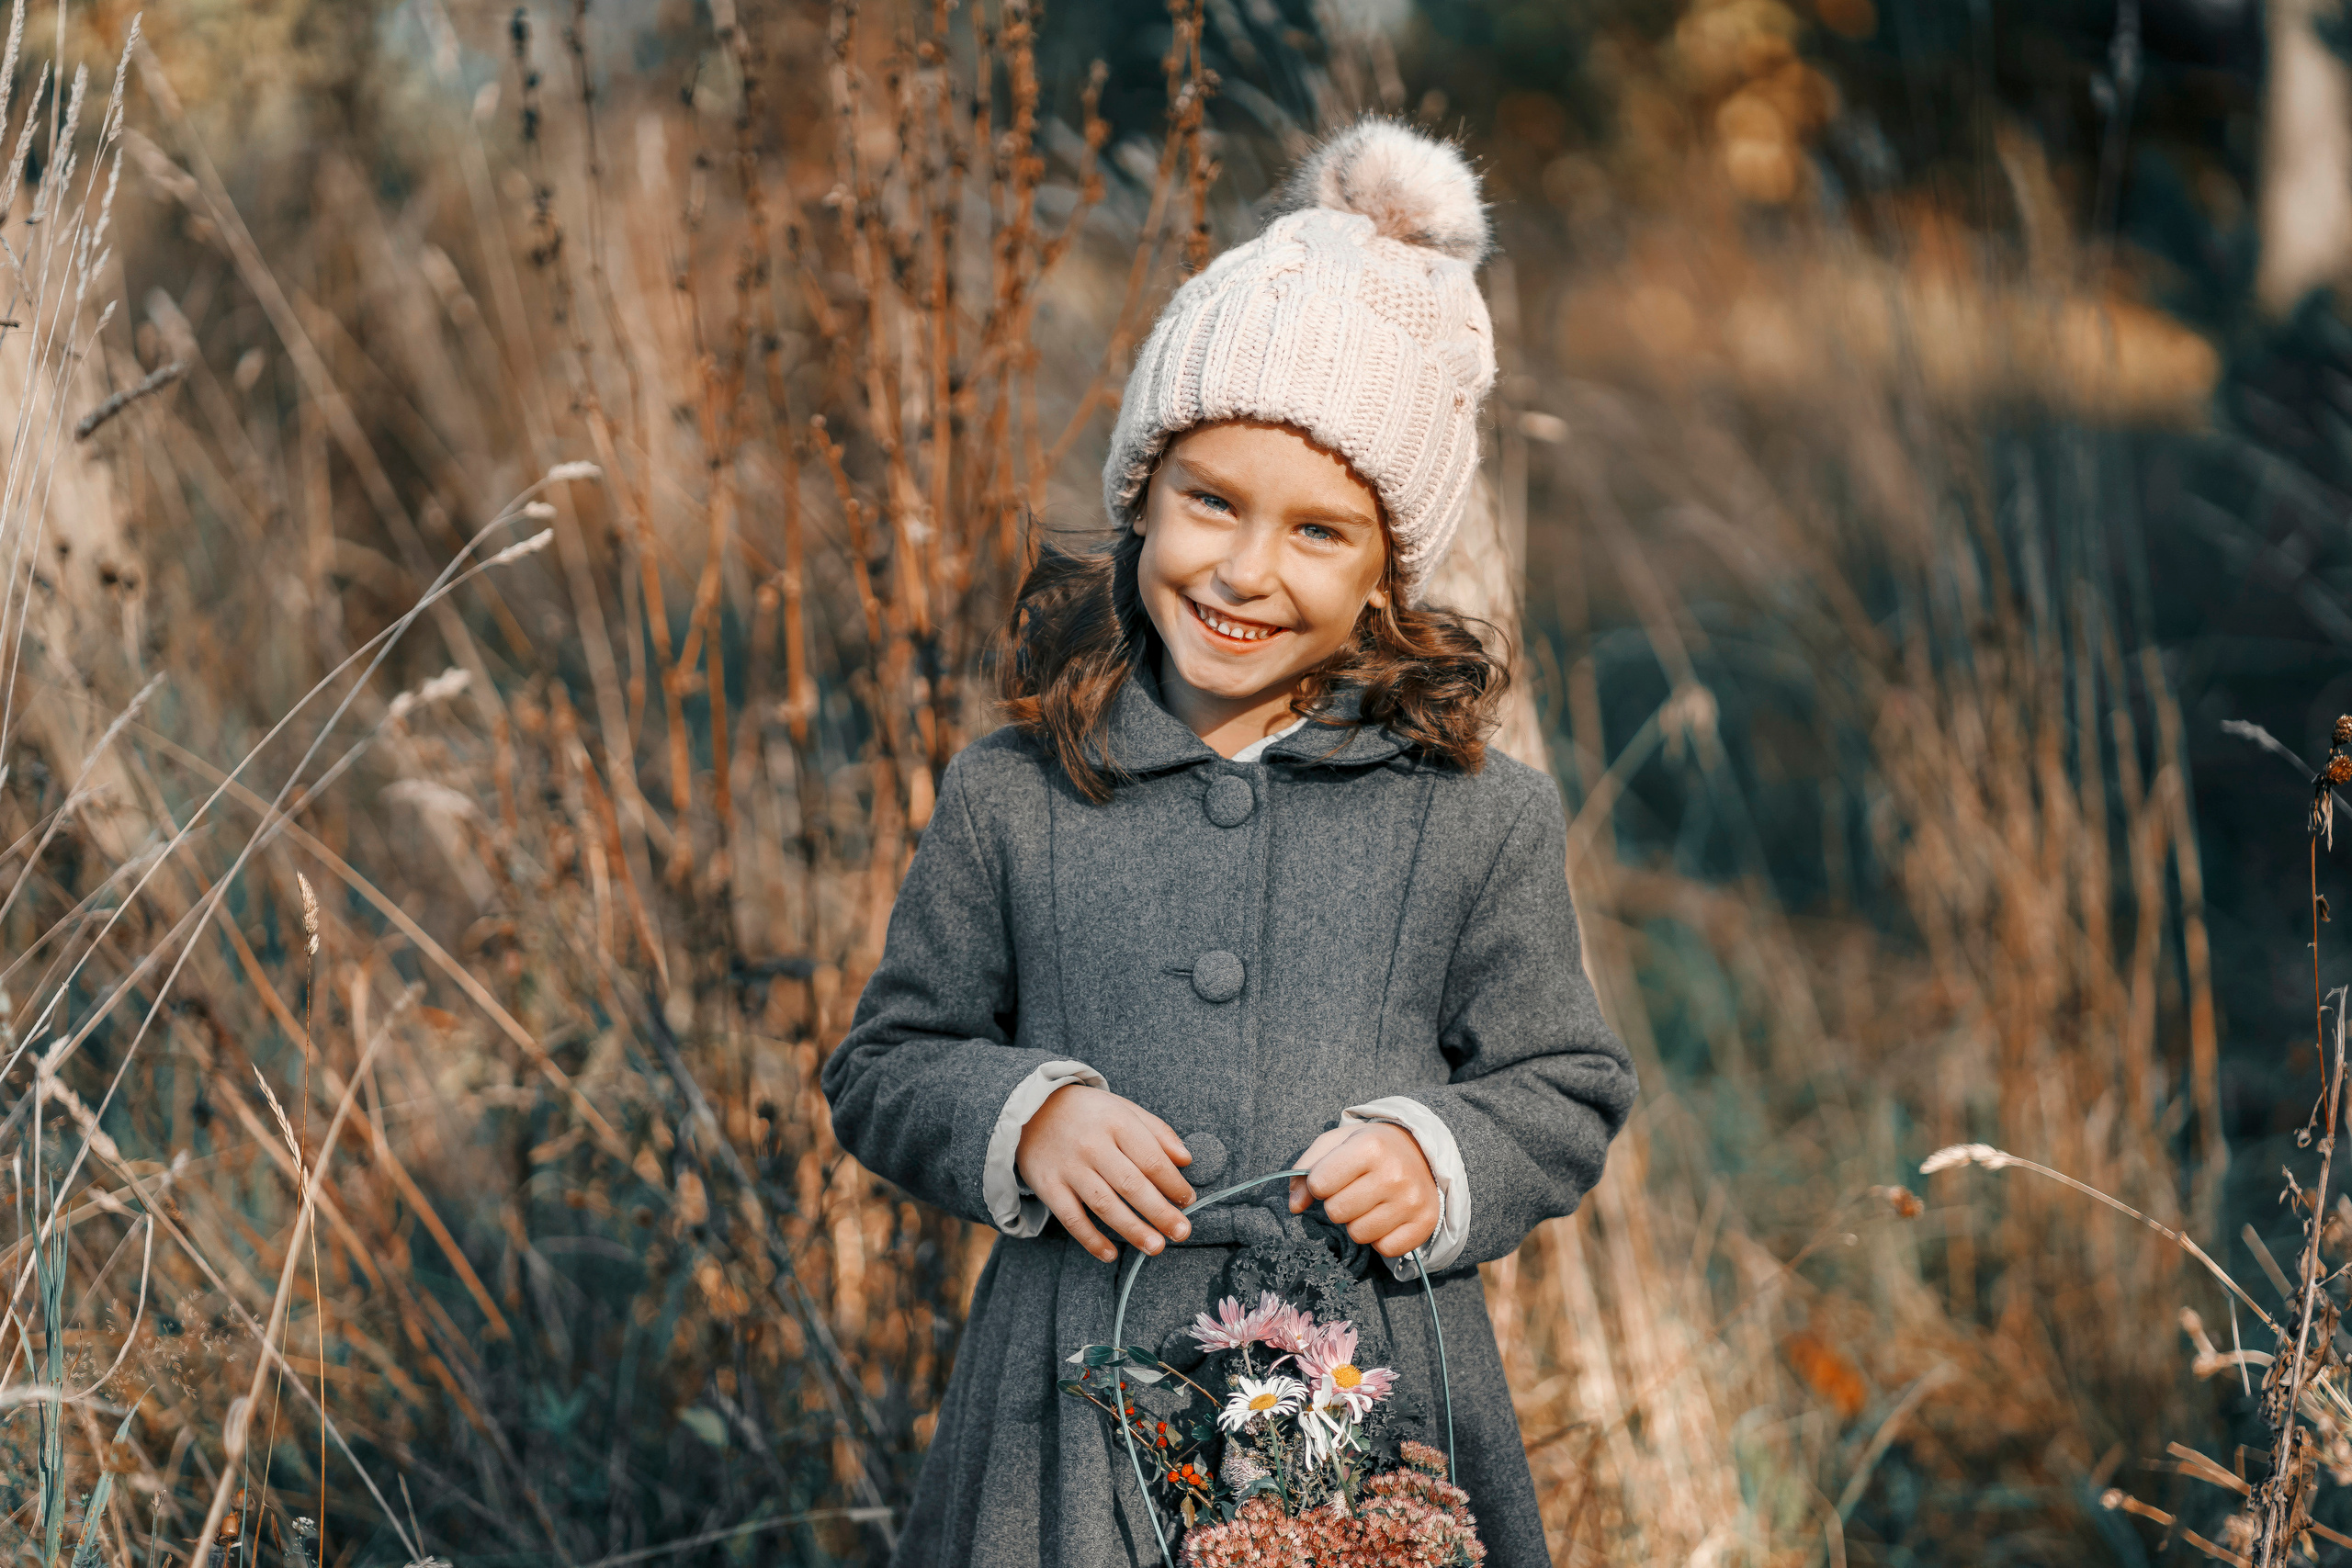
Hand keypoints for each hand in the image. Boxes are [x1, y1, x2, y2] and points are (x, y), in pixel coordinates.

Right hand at [1015, 1085, 1194, 1262]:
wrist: (1032, 1109)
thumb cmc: (1089, 1113)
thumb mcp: (1124, 1109)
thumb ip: (1158, 1132)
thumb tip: (1186, 1160)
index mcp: (1116, 1122)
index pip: (1151, 1159)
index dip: (1173, 1184)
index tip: (1188, 1201)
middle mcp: (1092, 1145)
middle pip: (1132, 1185)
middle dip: (1160, 1213)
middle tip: (1182, 1233)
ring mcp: (1069, 1167)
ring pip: (1105, 1205)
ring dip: (1133, 1230)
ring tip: (1156, 1247)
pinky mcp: (1048, 1186)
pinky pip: (1072, 1219)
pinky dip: (1091, 1239)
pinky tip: (1111, 1254)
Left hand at [1288, 1122, 1438, 1258]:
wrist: (1421, 1152)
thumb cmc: (1370, 1148)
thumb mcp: (1335, 1143)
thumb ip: (1306, 1168)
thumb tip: (1294, 1207)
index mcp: (1369, 1147)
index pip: (1319, 1184)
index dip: (1320, 1183)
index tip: (1334, 1176)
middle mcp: (1394, 1174)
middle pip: (1337, 1212)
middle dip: (1338, 1204)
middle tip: (1353, 1191)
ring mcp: (1411, 1200)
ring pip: (1359, 1234)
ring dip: (1358, 1223)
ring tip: (1370, 1204)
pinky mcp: (1424, 1223)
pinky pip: (1385, 1249)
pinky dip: (1381, 1238)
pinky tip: (1387, 1218)